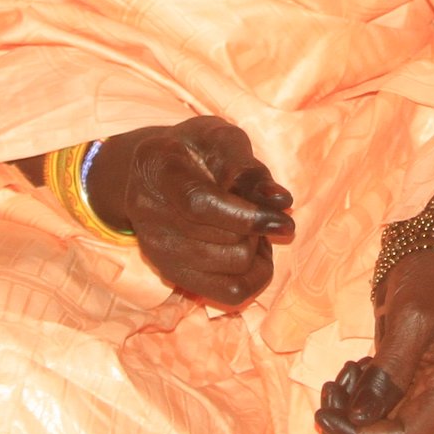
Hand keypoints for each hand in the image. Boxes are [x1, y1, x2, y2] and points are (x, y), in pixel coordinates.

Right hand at [88, 117, 296, 306]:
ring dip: (256, 250)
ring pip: (234, 269)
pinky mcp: (172, 274)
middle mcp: (149, 214)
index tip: (283, 221)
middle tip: (260, 211)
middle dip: (257, 228)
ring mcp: (158, 249)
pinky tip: (247, 250)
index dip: (246, 216)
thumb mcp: (220, 139)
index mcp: (158, 167)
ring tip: (251, 229)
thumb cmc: (194, 150)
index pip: (200, 203)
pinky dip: (253, 276)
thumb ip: (249, 168)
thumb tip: (281, 201)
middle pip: (226, 241)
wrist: (155, 172)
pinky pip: (230, 294)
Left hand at [316, 248, 433, 433]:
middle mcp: (429, 405)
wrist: (433, 256)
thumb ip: (390, 369)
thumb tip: (361, 418)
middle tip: (329, 401)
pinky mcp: (396, 390)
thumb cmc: (429, 279)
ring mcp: (412, 399)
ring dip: (346, 422)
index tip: (329, 414)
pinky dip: (349, 405)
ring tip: (336, 380)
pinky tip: (348, 370)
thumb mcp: (411, 316)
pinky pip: (369, 419)